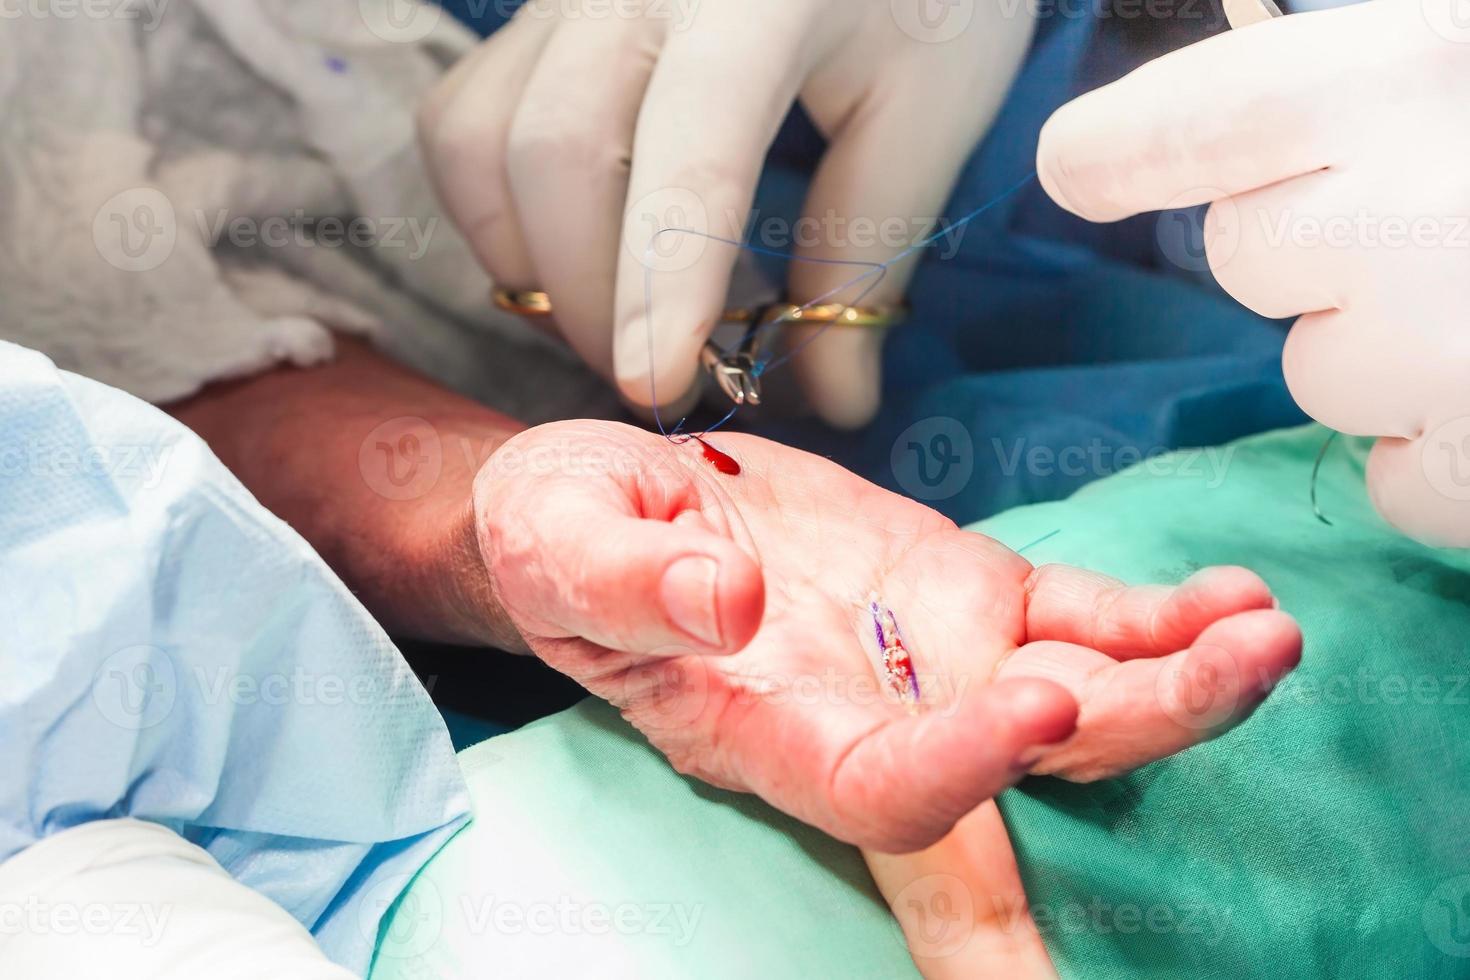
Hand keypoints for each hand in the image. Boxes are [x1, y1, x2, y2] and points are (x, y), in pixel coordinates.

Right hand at [418, 0, 1034, 426]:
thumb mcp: (930, 107)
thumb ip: (871, 248)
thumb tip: (833, 399)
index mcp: (756, 1)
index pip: (688, 155)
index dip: (660, 285)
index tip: (657, 387)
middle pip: (553, 156)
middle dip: (587, 299)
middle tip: (654, 382)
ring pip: (479, 141)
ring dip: (529, 265)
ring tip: (608, 320)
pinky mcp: (533, 11)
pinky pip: (462, 119)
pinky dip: (493, 212)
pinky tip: (567, 250)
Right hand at [473, 420, 1300, 850]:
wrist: (614, 506)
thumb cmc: (566, 537)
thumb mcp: (563, 545)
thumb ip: (630, 582)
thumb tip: (726, 598)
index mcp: (766, 730)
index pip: (883, 793)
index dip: (960, 770)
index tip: (1035, 699)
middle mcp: (869, 717)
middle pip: (1022, 774)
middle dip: (1135, 736)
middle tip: (1237, 671)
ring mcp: (930, 659)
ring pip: (1077, 699)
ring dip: (1180, 678)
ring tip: (1261, 631)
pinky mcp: (963, 597)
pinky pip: (1078, 618)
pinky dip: (1155, 619)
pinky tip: (1228, 599)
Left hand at [1036, 0, 1469, 545]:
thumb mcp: (1454, 54)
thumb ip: (1364, 78)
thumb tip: (1230, 132)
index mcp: (1401, 78)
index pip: (1171, 130)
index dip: (1121, 151)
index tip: (1083, 166)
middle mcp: (1400, 224)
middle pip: (1246, 257)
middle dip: (1312, 240)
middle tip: (1444, 212)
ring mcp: (1443, 362)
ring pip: (1321, 371)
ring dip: (1391, 345)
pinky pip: (1396, 475)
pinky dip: (1446, 447)